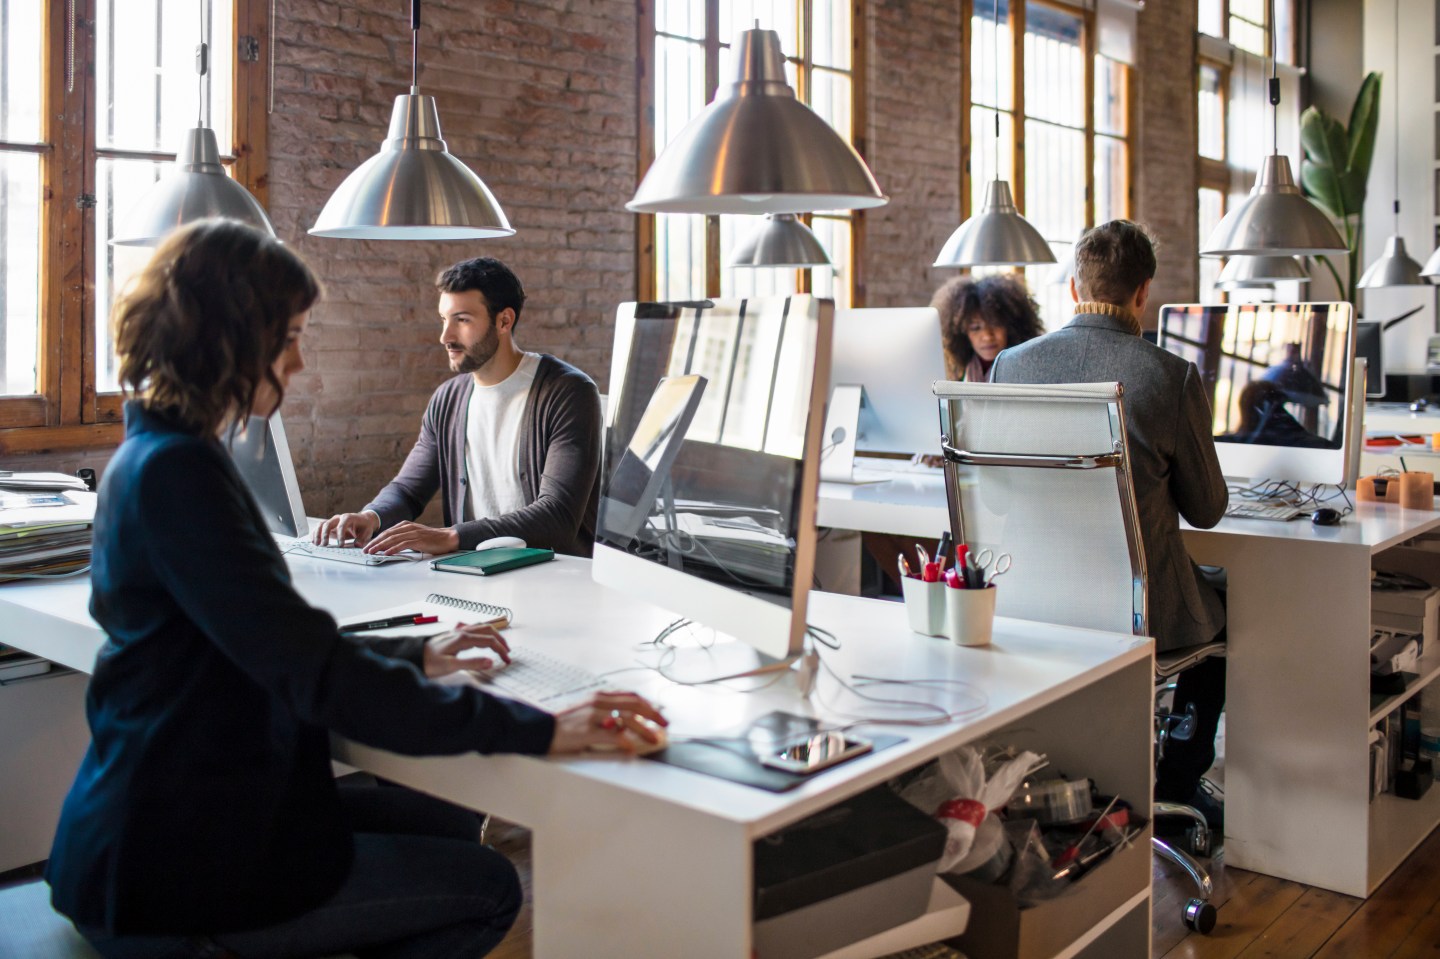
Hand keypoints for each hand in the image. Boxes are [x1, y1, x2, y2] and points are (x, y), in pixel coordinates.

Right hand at [313, 511, 379, 546]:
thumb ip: (362, 539)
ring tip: (317, 544)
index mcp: (349, 517)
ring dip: (317, 534)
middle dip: (325, 534)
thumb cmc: (365, 527)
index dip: (340, 535)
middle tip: (324, 545)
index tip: (341, 545)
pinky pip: (319, 528)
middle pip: (328, 523)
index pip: (342, 525)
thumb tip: (357, 545)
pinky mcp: (329, 526)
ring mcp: (333, 521)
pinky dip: (315, 533)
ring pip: (321, 525)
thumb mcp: (367, 532)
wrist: (363, 521)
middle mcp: (338, 518)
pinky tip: (313, 541)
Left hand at [363, 521, 460, 555]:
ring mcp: (413, 533)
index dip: (376, 540)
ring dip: (380, 546)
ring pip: (392, 539)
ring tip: (372, 552)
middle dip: (374, 543)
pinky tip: (386, 553)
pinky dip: (393, 549)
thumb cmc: (432, 539)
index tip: (368, 546)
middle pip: (387, 535)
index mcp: (405, 525)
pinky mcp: (418, 539)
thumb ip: (403, 539)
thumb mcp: (415, 536)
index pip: (387, 532)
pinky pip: (403, 544)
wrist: (447, 538)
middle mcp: (407, 527)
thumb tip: (390, 547)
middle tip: (365, 550)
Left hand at [422, 623, 510, 677]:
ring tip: (499, 645)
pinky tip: (482, 638)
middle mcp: (462, 632)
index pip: (489, 641)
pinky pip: (474, 628)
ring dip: (493, 634)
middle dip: (501, 640)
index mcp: (464, 639)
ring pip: (481, 627)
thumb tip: (491, 662)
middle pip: (488, 630)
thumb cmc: (430, 663)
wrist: (414, 658)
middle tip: (508, 652)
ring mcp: (457, 632)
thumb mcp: (451, 666)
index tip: (507, 660)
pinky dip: (483, 632)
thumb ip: (472, 663)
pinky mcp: (454, 635)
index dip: (501, 650)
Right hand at [547, 691, 667, 755]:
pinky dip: (625, 742)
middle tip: (664, 725)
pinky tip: (631, 749)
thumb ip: (606, 713)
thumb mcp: (587, 711)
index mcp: (599, 696)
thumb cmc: (565, 724)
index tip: (659, 713)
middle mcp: (598, 702)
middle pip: (633, 705)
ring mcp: (593, 716)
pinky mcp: (587, 731)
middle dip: (652, 715)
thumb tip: (627, 723)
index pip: (630, 696)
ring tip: (653, 738)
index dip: (648, 704)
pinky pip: (612, 736)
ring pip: (627, 719)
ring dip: (644, 729)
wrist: (542, 730)